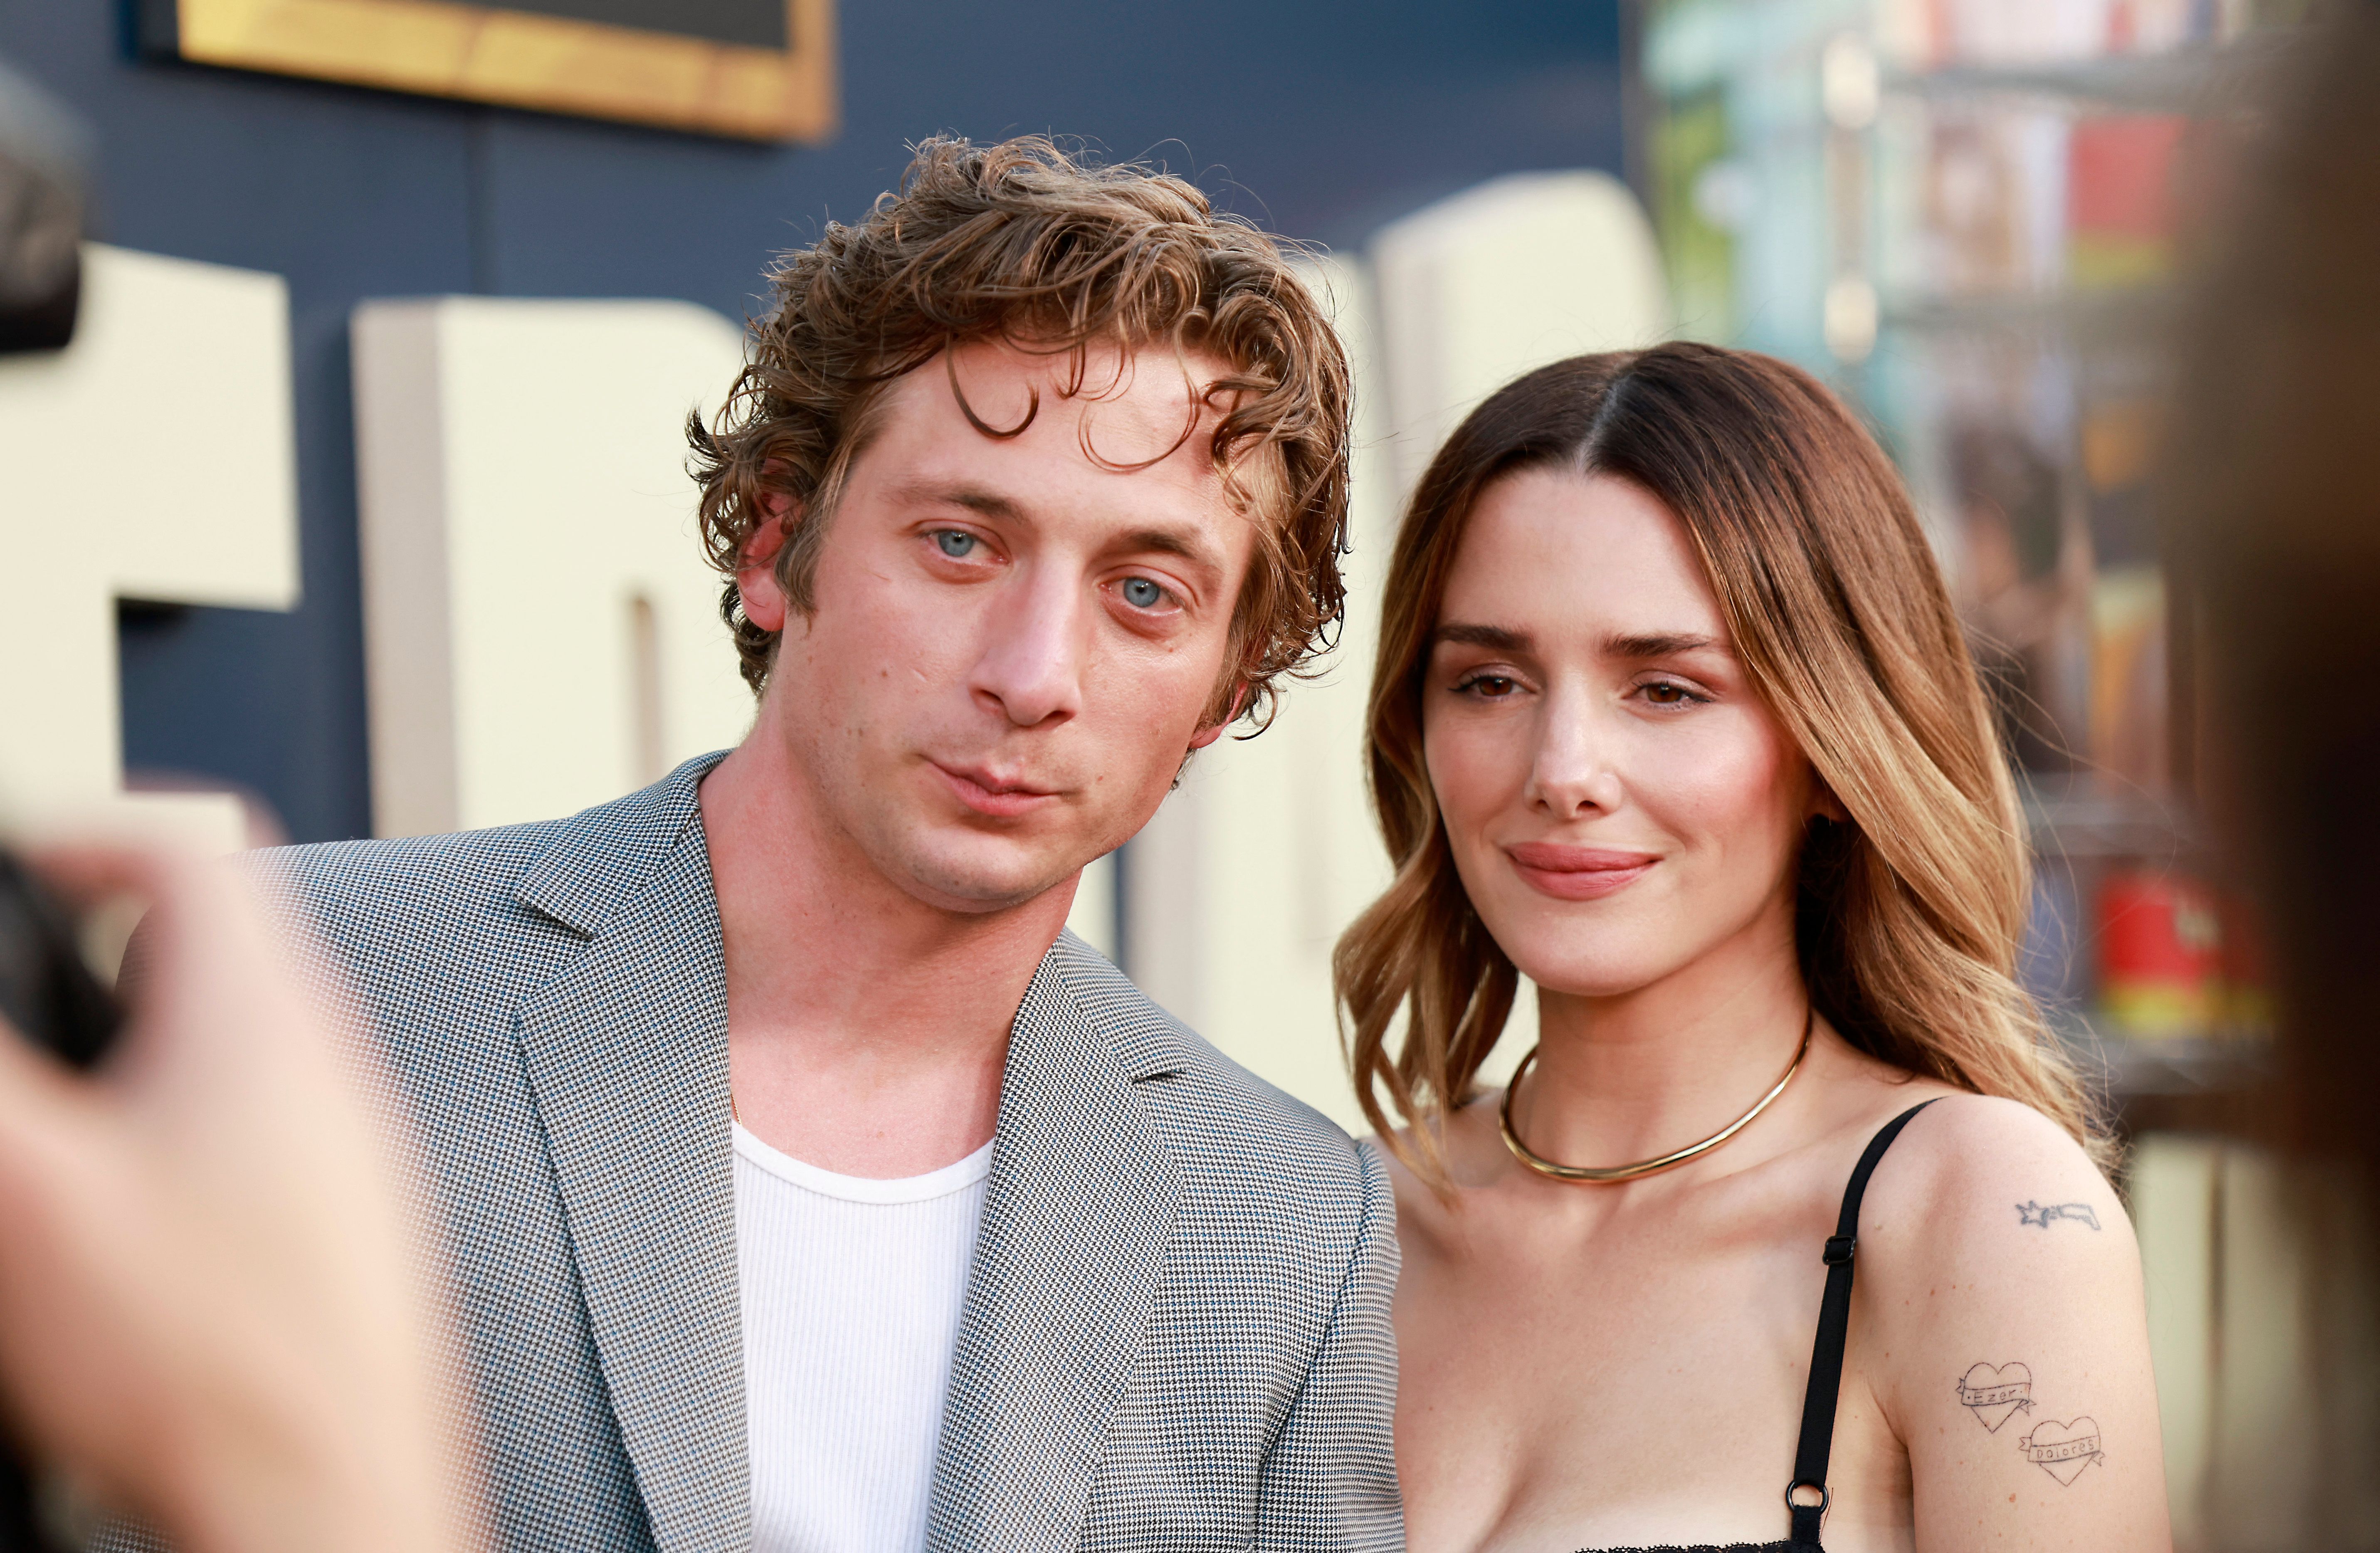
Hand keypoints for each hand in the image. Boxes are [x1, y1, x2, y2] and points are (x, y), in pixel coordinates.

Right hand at [0, 842, 471, 1552]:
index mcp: (266, 1020)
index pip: (195, 849)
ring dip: (136, 1058)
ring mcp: (352, 1155)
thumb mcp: (29, 1190)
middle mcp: (332, 1070)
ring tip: (60, 1116)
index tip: (24, 861)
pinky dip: (178, 1146)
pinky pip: (257, 1143)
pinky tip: (123, 1222)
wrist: (329, 1499)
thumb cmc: (211, 1361)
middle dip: (99, 959)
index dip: (96, 830)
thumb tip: (0, 1041)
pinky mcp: (347, 1234)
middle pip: (216, 949)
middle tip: (27, 993)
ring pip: (233, 1051)